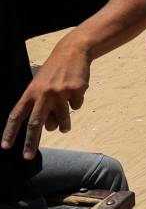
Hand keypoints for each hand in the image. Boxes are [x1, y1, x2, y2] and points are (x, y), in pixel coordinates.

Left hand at [2, 40, 89, 158]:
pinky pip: (76, 106)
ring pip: (62, 119)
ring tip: (65, 128)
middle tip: (28, 157)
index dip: (10, 132)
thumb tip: (52, 128)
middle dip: (31, 143)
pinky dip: (76, 102)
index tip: (5, 147)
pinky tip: (75, 90)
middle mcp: (43, 94)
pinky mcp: (76, 90)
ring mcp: (60, 92)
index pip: (17, 115)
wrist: (73, 51)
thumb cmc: (55, 72)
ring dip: (64, 126)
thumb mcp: (44, 87)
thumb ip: (44, 108)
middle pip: (35, 123)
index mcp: (31, 92)